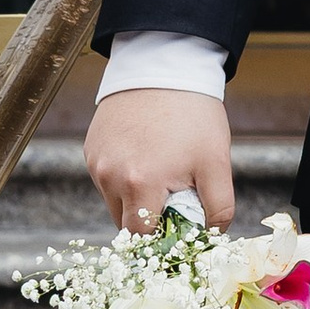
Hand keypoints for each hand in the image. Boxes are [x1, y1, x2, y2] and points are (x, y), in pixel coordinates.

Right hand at [84, 89, 236, 235]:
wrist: (165, 66)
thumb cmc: (194, 115)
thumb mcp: (217, 163)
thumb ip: (218, 208)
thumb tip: (212, 237)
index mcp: (139, 184)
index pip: (141, 237)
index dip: (160, 242)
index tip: (177, 235)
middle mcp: (109, 176)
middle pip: (125, 224)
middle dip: (150, 221)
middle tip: (174, 201)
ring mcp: (96, 162)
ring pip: (114, 201)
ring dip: (136, 199)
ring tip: (161, 171)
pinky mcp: (90, 149)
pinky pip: (106, 178)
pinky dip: (124, 178)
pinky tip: (145, 156)